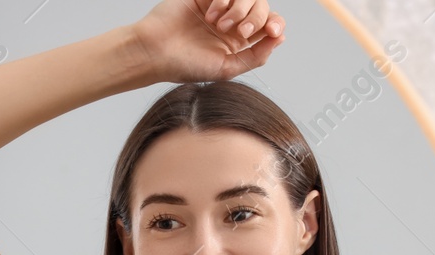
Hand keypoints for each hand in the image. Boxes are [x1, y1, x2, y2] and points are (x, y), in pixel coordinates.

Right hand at [133, 0, 285, 83]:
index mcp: (236, 41)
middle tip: (240, 32)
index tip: (272, 31)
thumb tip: (279, 39)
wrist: (154, 52)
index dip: (276, 25)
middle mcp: (229, 22)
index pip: (267, 26)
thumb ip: (255, 57)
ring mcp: (218, 5)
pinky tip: (211, 15)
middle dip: (257, 18)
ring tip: (221, 25)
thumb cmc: (184, 65)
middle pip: (261, 8)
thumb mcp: (225, 68)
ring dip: (240, 9)